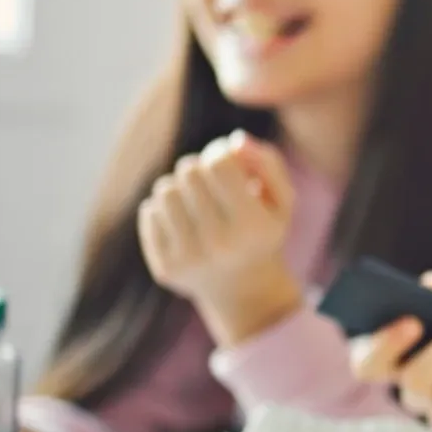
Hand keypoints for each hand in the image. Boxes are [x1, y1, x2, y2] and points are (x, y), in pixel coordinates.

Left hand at [138, 132, 301, 346]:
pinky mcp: (166, 268)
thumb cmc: (262, 231)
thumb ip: (267, 162)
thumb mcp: (281, 198)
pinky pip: (149, 213)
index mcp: (253, 226)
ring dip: (178, 188)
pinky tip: (182, 222)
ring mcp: (190, 259)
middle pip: (188, 173)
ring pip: (164, 190)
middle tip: (208, 183)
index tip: (226, 165)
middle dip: (197, 169)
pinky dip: (163, 210)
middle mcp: (220, 245)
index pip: (218, 164)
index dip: (219, 154)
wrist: (245, 290)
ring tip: (194, 201)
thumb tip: (235, 141)